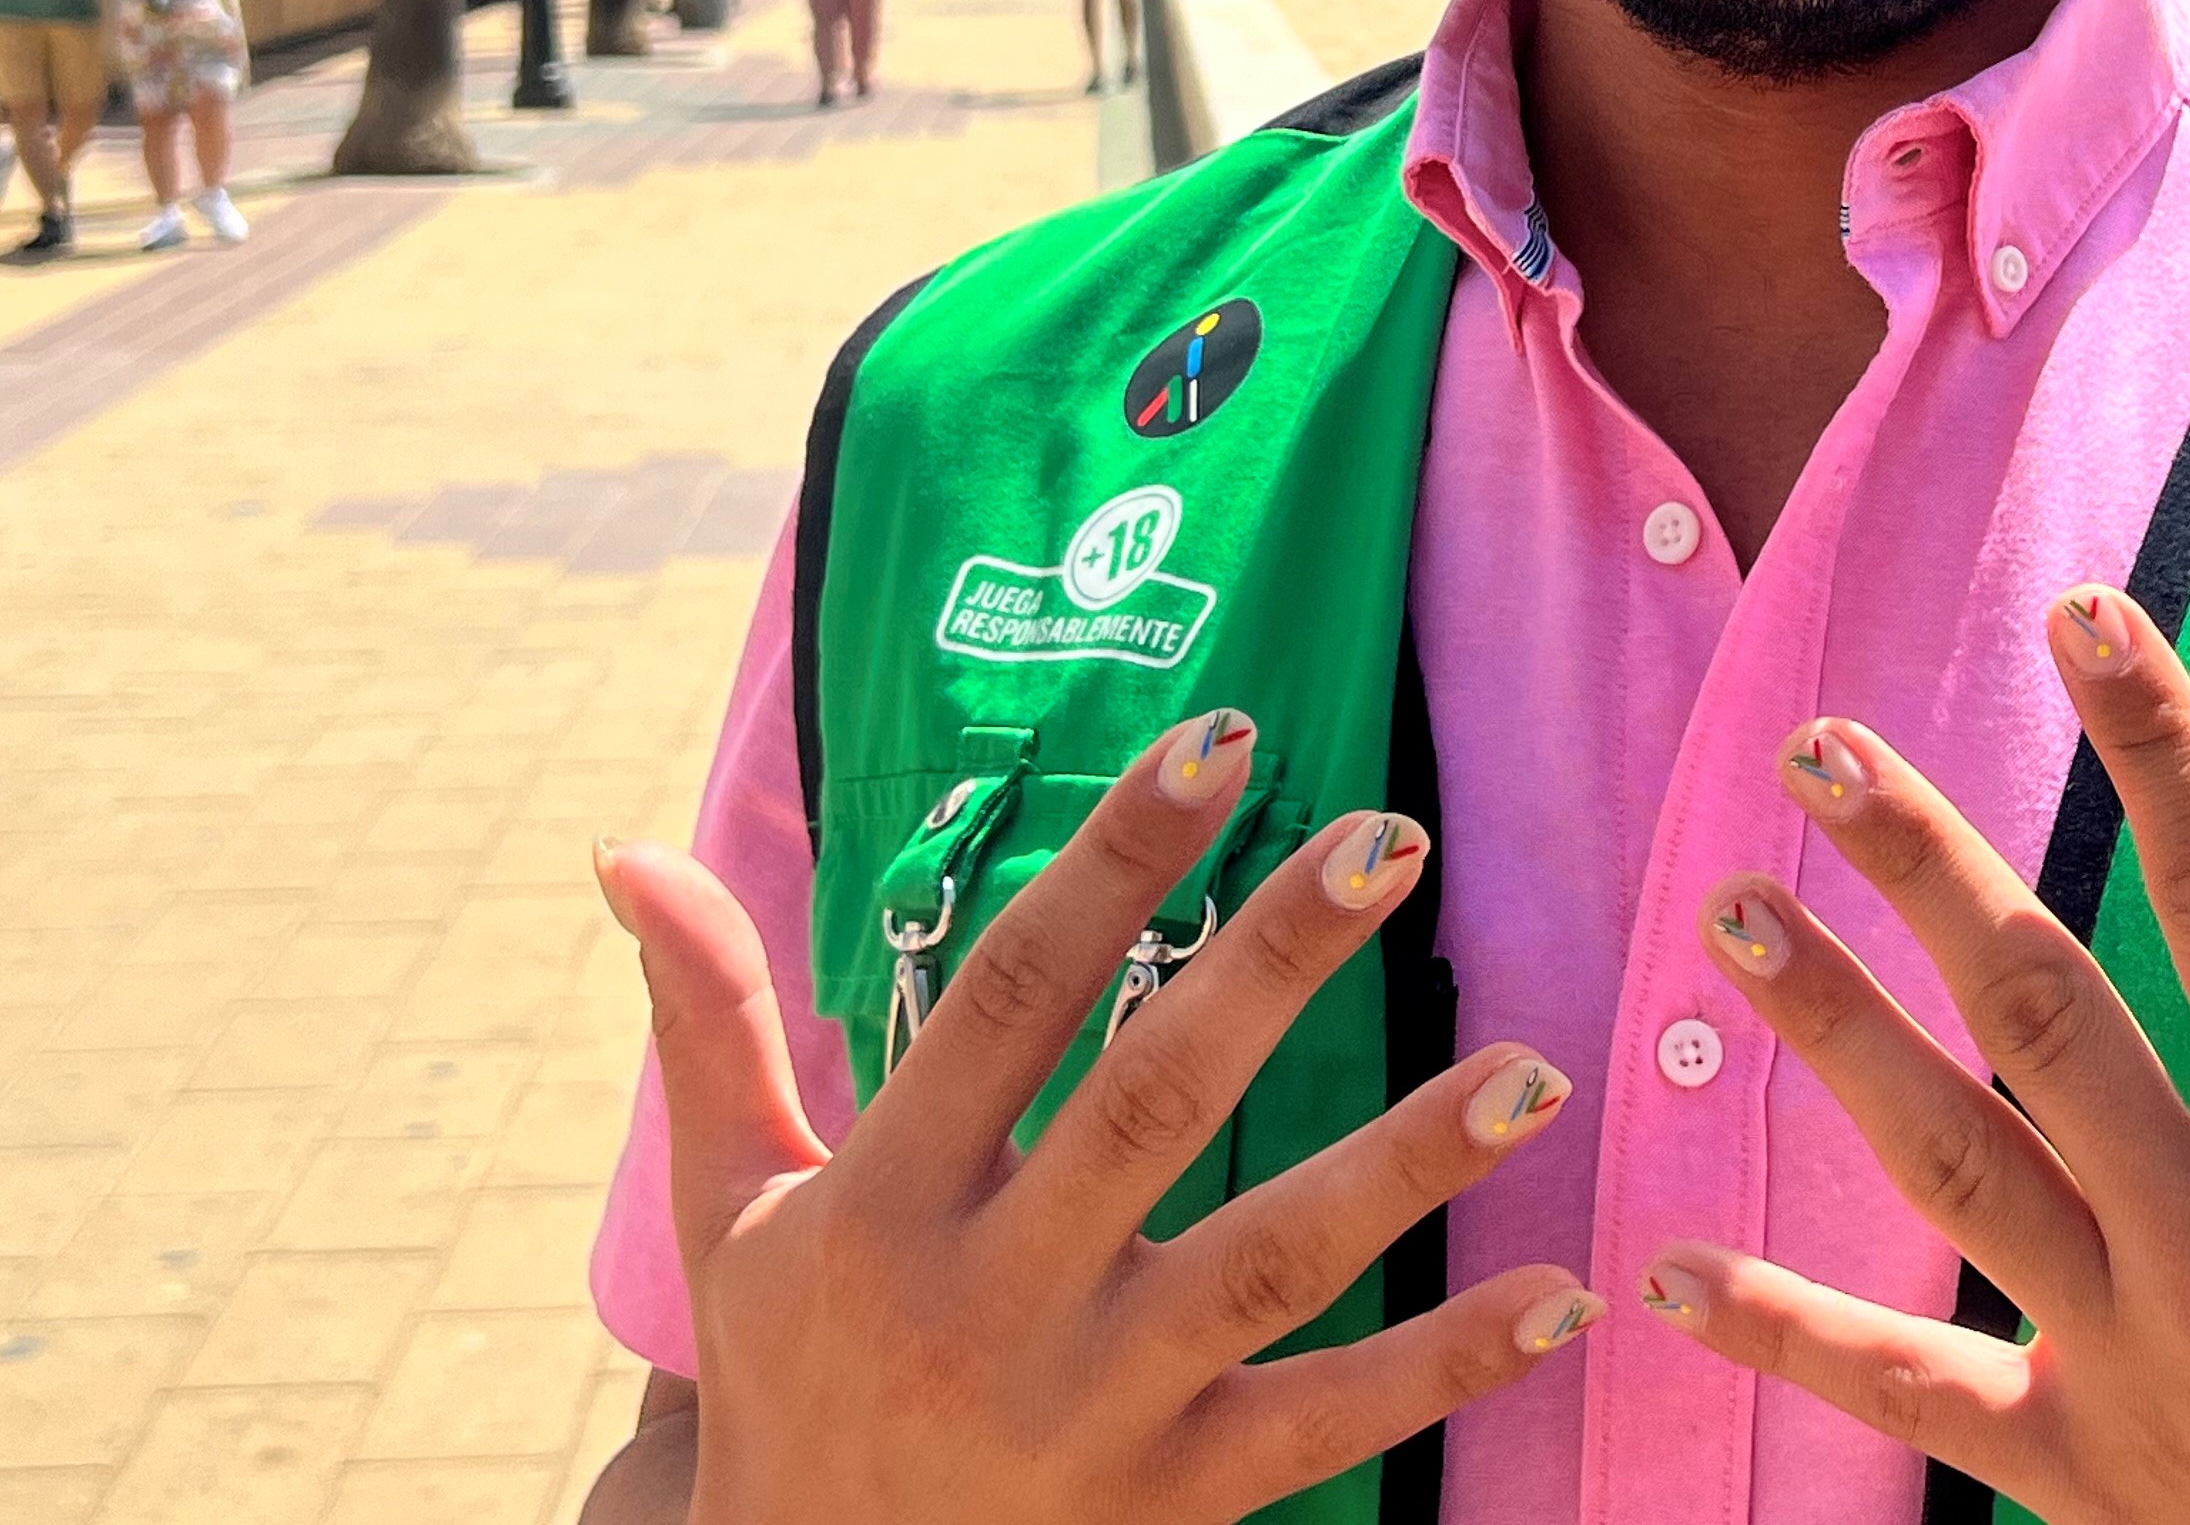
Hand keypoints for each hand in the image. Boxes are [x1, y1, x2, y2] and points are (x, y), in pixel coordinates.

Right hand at [594, 712, 1598, 1523]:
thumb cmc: (785, 1382)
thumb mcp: (732, 1213)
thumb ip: (708, 1028)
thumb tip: (624, 850)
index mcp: (884, 1201)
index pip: (1012, 996)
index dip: (1112, 862)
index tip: (1217, 741)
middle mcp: (989, 1299)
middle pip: (1149, 1104)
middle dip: (1270, 965)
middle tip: (1389, 837)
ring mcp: (1090, 1411)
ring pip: (1265, 1265)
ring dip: (1405, 1167)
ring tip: (1532, 1070)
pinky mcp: (1173, 1509)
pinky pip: (1327, 1428)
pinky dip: (1449, 1368)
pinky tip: (1565, 1292)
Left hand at [1658, 586, 2189, 1524]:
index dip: (2157, 748)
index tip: (2086, 621)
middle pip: (2041, 1009)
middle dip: (1923, 867)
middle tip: (1822, 748)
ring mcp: (2131, 1359)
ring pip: (1950, 1162)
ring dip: (1833, 1032)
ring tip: (1728, 916)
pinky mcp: (2081, 1473)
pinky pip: (1912, 1396)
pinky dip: (1788, 1334)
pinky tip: (1671, 1270)